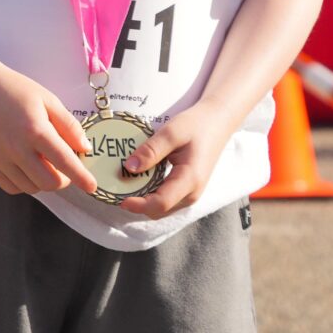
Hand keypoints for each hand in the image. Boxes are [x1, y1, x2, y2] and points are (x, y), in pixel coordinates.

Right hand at [0, 56, 98, 196]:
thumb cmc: (13, 90)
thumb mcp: (47, 99)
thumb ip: (68, 125)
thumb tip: (85, 148)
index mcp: (34, 129)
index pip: (65, 162)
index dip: (82, 177)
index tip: (92, 186)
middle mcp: (16, 147)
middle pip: (49, 183)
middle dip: (62, 179)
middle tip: (62, 166)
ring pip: (31, 188)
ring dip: (43, 180)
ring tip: (41, 162)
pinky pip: (12, 187)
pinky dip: (24, 183)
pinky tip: (25, 167)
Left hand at [114, 98, 244, 218]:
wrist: (217, 122)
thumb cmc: (196, 125)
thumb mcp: (171, 133)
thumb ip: (150, 151)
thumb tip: (129, 167)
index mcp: (190, 180)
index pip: (161, 203)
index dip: (138, 205)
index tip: (119, 199)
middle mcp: (192, 193)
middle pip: (159, 210)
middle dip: (137, 204)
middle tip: (115, 189)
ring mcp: (191, 192)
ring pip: (162, 207)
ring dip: (143, 199)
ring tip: (123, 183)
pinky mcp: (187, 188)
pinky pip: (166, 198)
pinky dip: (150, 194)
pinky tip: (138, 179)